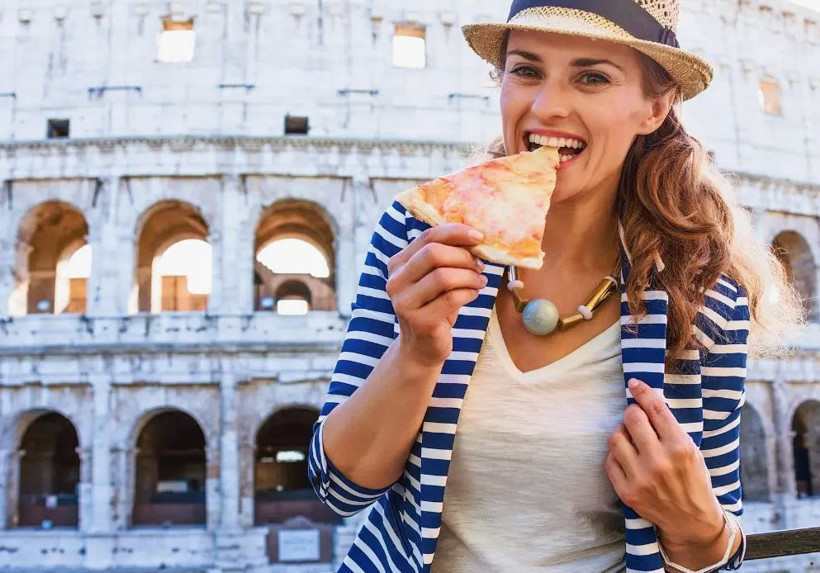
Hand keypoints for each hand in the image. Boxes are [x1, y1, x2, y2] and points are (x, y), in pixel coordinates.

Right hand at [386, 224, 486, 365]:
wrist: (421, 348)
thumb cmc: (433, 307)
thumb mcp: (434, 278)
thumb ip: (444, 257)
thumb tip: (474, 236)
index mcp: (398, 264)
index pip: (427, 237)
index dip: (455, 232)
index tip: (478, 236)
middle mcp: (395, 282)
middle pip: (433, 254)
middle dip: (463, 256)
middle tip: (480, 265)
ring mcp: (404, 303)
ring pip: (443, 276)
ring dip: (469, 276)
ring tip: (479, 281)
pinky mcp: (420, 321)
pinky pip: (452, 298)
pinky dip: (469, 293)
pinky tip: (473, 294)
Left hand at [605, 379, 724, 549]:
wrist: (691, 520)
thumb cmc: (693, 480)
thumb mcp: (692, 451)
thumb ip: (670, 428)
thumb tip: (645, 401)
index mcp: (681, 447)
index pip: (656, 409)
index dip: (642, 392)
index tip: (634, 383)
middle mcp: (660, 461)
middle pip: (632, 418)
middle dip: (632, 413)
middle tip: (636, 417)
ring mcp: (641, 477)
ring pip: (615, 438)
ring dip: (621, 432)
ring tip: (630, 437)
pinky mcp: (627, 491)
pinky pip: (609, 460)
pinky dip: (616, 454)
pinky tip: (627, 456)